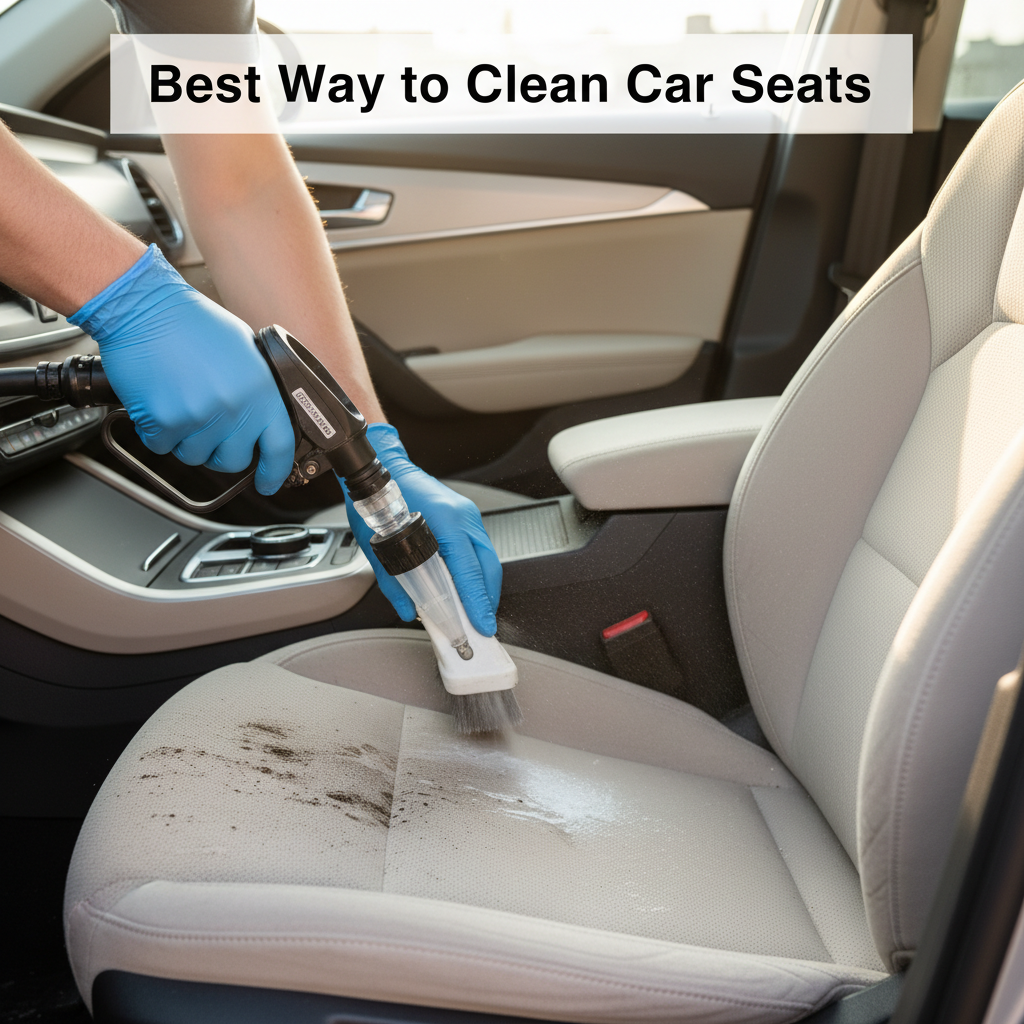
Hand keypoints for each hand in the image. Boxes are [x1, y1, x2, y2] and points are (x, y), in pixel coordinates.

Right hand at [68, 244, 293, 494]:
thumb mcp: (245, 353)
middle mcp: (236, 407)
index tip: (269, 483)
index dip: (276, 472)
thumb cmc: (191, 323)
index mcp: (262, 390)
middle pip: (233, 460)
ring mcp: (201, 416)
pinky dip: (156, 430)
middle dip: (220, 452)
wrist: (144, 307)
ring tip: (180, 403)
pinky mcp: (166, 421)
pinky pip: (162, 445)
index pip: (280, 446)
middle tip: (207, 430)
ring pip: (195, 455)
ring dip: (185, 439)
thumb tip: (261, 422)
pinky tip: (159, 401)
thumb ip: (257, 391)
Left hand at [343, 423, 501, 635]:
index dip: (477, 602)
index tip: (481, 625)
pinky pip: (478, 549)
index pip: (468, 571)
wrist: (381, 469)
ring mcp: (467, 514)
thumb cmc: (378, 498)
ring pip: (487, 559)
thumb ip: (394, 582)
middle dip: (487, 599)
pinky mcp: (464, 516)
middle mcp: (463, 516)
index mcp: (446, 521)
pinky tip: (467, 587)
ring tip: (473, 611)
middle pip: (488, 567)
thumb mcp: (378, 546)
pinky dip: (476, 572)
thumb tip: (409, 610)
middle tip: (480, 626)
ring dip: (483, 587)